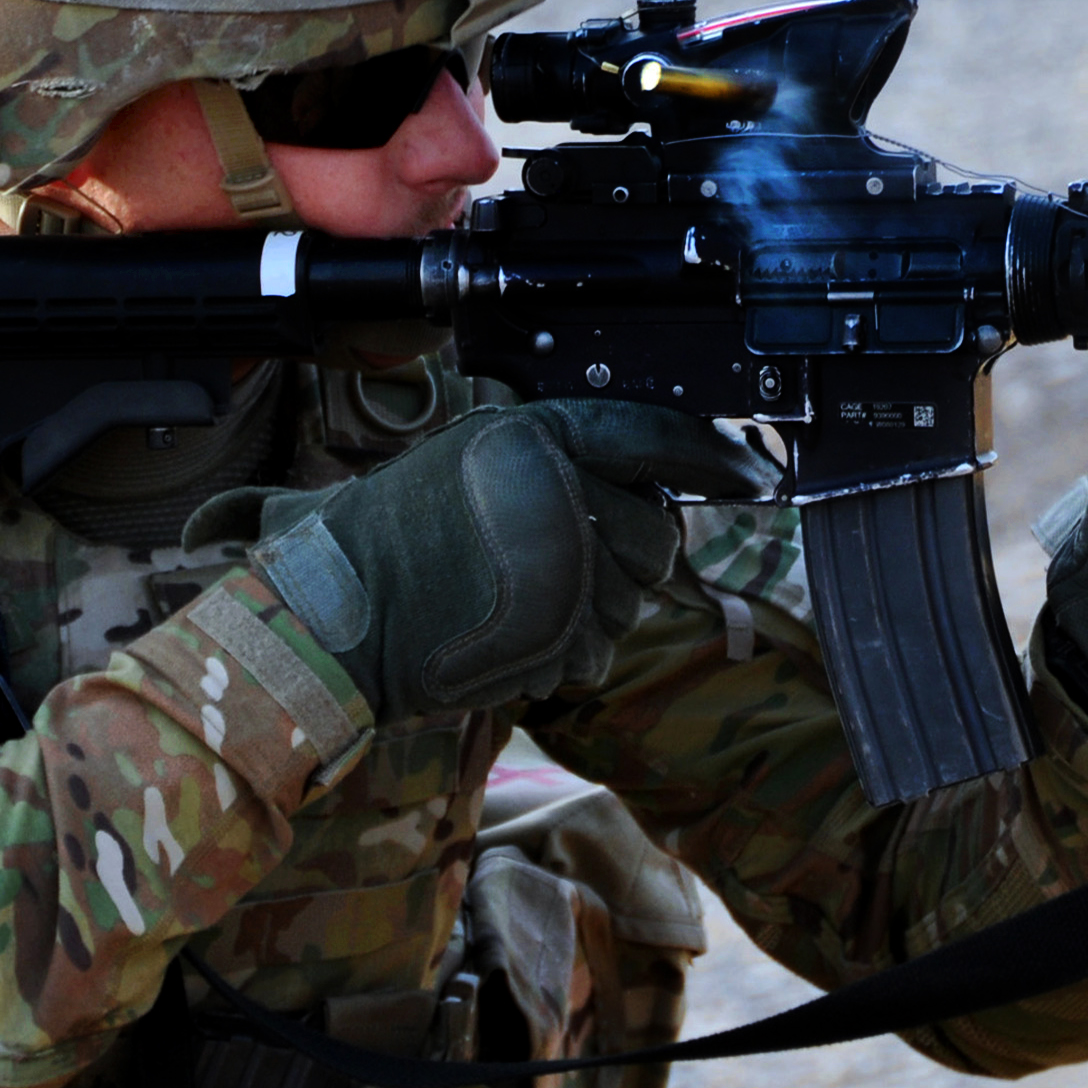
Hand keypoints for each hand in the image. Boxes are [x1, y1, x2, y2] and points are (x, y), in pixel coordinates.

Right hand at [251, 400, 776, 714]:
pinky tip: (516, 632)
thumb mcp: (478, 464)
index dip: (711, 455)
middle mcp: (555, 493)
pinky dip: (568, 651)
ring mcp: (558, 566)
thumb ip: (561, 462)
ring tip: (521, 597)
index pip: (652, 437)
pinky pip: (599, 647)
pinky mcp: (553, 633)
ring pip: (633, 596)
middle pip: (657, 530)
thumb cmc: (398, 540)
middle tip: (566, 562)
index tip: (753, 472)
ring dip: (593, 609)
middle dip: (630, 557)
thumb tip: (657, 477)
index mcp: (534, 438)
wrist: (334, 615)